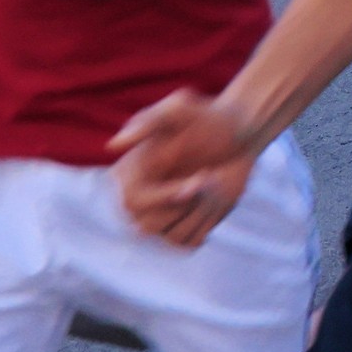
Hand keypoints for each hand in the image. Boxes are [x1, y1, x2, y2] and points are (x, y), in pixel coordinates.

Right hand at [111, 90, 263, 248]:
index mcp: (131, 173)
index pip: (134, 201)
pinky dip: (207, 225)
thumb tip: (113, 145)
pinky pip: (188, 243)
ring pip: (172, 236)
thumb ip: (147, 122)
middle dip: (186, 204)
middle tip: (212, 178)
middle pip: (149, 226)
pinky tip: (218, 202)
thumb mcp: (179, 108)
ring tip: (217, 185)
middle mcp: (141, 198)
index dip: (166, 197)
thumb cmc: (206, 116)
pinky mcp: (182, 226)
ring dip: (201, 213)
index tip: (197, 182)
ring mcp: (161, 215)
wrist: (238, 131)